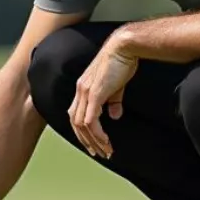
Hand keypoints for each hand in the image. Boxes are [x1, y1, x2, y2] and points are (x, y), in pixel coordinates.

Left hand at [68, 38, 137, 159]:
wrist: (125, 46)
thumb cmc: (122, 62)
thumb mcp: (116, 86)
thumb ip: (113, 102)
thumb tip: (115, 116)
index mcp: (83, 87)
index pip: (76, 114)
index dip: (83, 131)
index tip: (93, 144)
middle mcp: (80, 90)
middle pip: (75, 123)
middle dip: (86, 141)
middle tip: (98, 153)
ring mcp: (86, 91)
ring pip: (82, 124)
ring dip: (93, 140)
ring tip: (105, 150)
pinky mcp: (95, 93)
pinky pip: (90, 120)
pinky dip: (96, 133)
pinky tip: (105, 141)